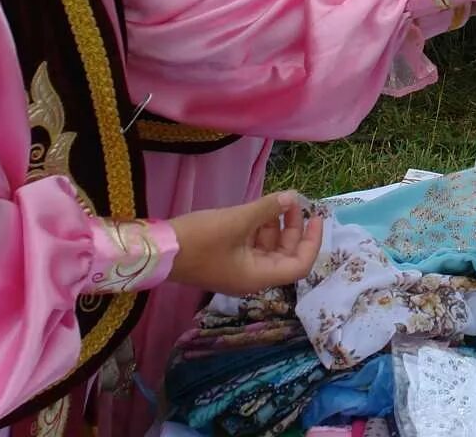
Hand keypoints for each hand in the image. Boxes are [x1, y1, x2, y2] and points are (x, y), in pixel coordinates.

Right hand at [168, 191, 323, 294]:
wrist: (158, 249)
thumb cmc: (199, 239)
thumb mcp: (236, 220)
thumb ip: (266, 209)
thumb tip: (292, 197)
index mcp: (258, 277)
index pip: (299, 265)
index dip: (312, 241)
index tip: (317, 217)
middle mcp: (252, 277)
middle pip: (285, 255)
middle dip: (294, 228)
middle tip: (293, 201)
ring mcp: (238, 269)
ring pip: (269, 249)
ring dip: (276, 226)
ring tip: (275, 201)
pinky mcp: (227, 259)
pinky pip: (252, 245)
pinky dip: (260, 228)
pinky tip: (259, 209)